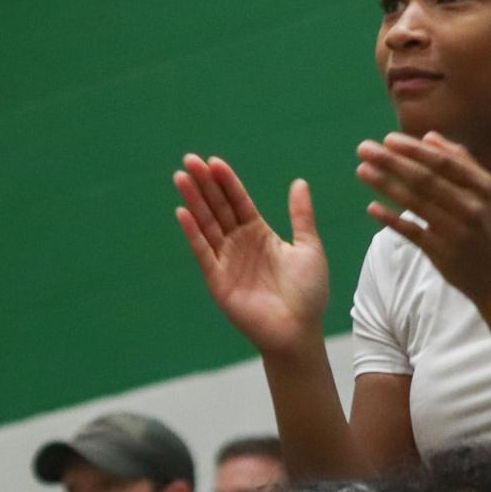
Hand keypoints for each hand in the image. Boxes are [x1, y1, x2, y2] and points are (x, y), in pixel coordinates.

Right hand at [174, 155, 330, 354]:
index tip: (214, 162)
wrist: (299, 330)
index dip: (226, 182)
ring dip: (193, 201)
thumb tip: (299, 182)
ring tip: (181, 177)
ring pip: (207, 225)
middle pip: (217, 208)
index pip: (238, 201)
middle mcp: (239, 244)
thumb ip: (301, 215)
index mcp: (259, 234)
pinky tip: (183, 212)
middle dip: (204, 184)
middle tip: (190, 160)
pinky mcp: (218, 281)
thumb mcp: (309, 247)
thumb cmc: (308, 293)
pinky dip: (193, 233)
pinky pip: (203, 252)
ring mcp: (226, 262)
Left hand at [356, 132, 490, 303]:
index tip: (388, 139)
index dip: (414, 150)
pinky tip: (371, 207)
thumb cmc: (490, 228)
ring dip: (385, 184)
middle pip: (424, 179)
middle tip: (363, 149)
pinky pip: (411, 232)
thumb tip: (429, 137)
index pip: (444, 162)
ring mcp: (456, 231)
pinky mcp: (442, 253)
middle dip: (391, 161)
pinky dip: (391, 219)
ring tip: (362, 171)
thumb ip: (461, 162)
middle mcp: (471, 206)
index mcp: (483, 186)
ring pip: (414, 203)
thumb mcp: (487, 193)